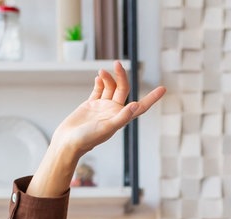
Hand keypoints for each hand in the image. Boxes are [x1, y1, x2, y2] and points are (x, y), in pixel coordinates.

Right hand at [28, 62, 165, 196]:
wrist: (67, 142)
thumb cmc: (87, 140)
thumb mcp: (106, 128)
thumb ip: (121, 118)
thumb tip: (136, 105)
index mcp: (121, 118)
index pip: (141, 106)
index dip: (152, 98)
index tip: (163, 88)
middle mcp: (114, 111)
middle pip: (123, 89)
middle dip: (121, 76)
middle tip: (117, 63)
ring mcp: (102, 107)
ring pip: (110, 87)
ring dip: (108, 77)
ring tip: (101, 72)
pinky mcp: (91, 105)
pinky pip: (99, 90)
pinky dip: (100, 82)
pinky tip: (99, 77)